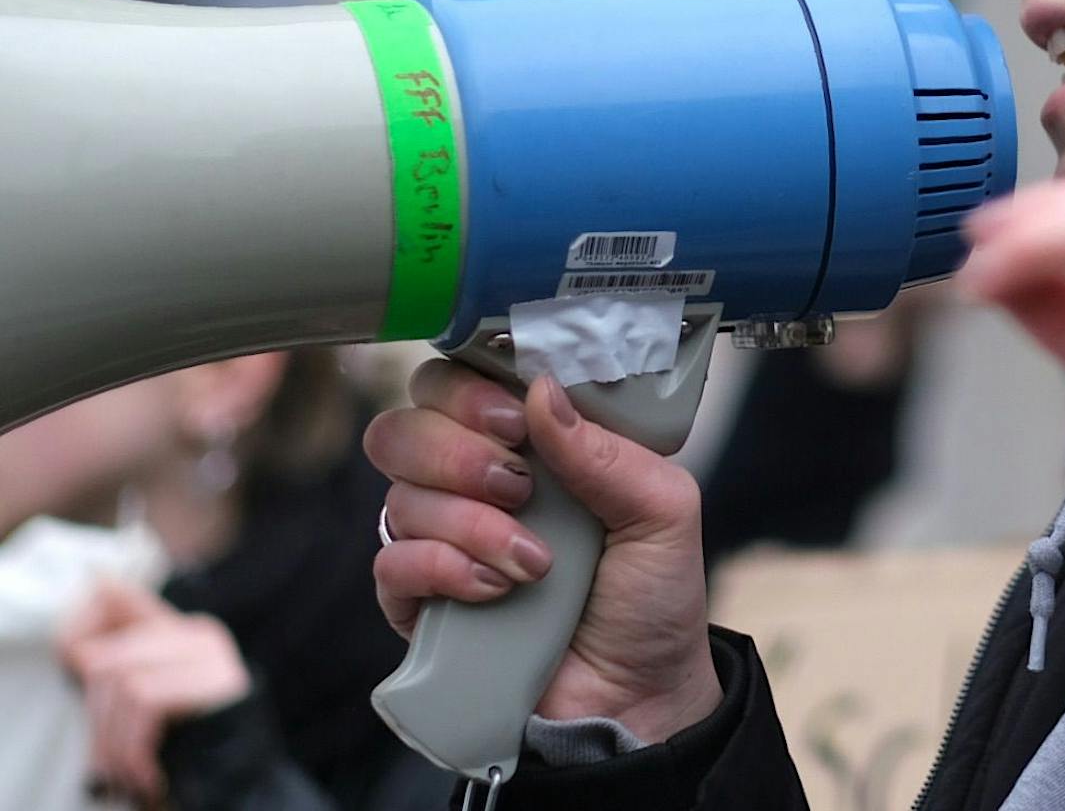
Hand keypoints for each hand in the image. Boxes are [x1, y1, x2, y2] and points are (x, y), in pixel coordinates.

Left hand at [59, 579, 251, 805]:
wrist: (236, 783)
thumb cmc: (184, 750)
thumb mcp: (146, 711)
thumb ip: (123, 673)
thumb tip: (89, 623)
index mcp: (183, 635)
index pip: (125, 602)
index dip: (91, 616)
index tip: (74, 643)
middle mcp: (199, 636)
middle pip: (110, 660)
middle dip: (97, 720)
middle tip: (105, 763)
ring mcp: (211, 655)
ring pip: (125, 682)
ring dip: (114, 743)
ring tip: (127, 773)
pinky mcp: (216, 679)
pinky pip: (146, 700)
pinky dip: (135, 746)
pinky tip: (147, 772)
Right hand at [365, 364, 721, 736]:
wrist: (636, 698)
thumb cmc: (652, 594)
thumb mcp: (663, 510)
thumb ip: (606, 451)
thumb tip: (543, 389)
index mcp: (535, 438)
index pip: (464, 376)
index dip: (471, 385)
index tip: (514, 417)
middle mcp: (479, 476)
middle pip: (409, 423)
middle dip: (459, 451)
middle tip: (519, 486)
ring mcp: (444, 536)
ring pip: (400, 492)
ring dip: (469, 523)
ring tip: (533, 560)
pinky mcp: (421, 599)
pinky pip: (391, 562)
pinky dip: (444, 570)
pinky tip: (497, 591)